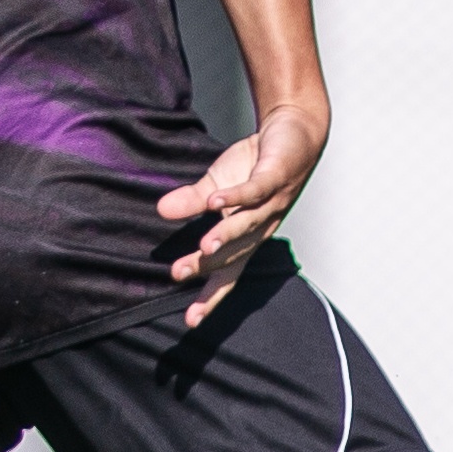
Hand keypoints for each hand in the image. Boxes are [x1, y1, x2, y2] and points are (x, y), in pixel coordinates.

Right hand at [159, 100, 328, 324]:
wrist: (292, 130)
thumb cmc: (255, 166)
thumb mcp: (215, 186)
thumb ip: (191, 202)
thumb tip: (160, 211)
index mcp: (245, 237)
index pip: (227, 274)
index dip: (211, 297)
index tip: (191, 320)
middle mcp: (260, 227)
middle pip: (233, 253)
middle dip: (207, 265)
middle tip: (178, 272)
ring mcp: (270, 204)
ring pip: (247, 226)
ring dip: (226, 236)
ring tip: (204, 247)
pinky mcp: (275, 177)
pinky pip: (255, 190)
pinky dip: (237, 196)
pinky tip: (217, 199)